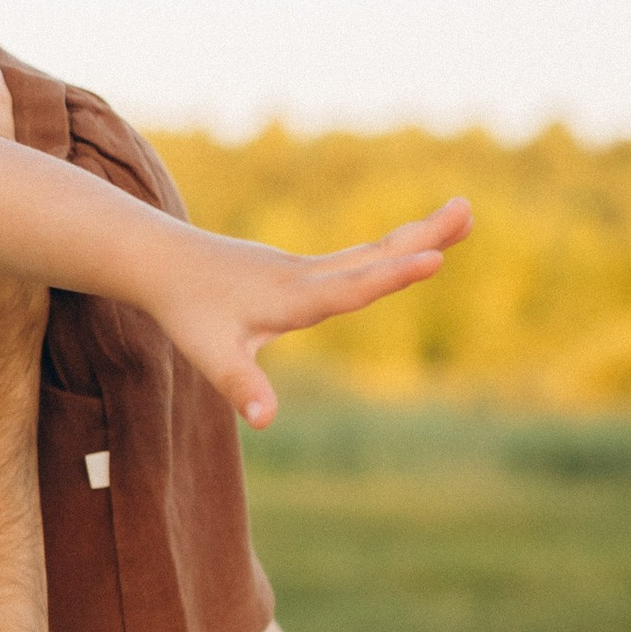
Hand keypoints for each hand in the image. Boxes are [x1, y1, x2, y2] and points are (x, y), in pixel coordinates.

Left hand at [153, 203, 472, 427]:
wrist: (161, 263)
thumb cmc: (186, 312)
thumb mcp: (210, 355)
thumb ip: (241, 387)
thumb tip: (266, 422)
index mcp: (292, 298)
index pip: (351, 289)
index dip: (392, 277)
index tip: (433, 260)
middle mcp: (306, 276)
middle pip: (373, 256)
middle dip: (423, 237)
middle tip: (468, 209)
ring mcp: (306, 267)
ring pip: (370, 252)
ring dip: (417, 235)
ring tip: (464, 211)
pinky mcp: (301, 268)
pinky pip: (358, 257)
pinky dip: (392, 249)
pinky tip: (416, 244)